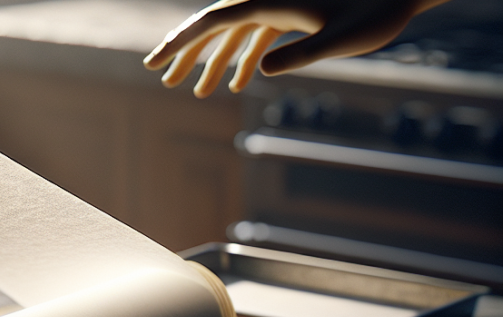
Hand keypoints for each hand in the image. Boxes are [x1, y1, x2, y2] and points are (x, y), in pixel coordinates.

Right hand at [143, 0, 450, 97]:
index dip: (180, 43)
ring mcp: (280, 7)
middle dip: (186, 51)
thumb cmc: (375, 14)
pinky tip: (239, 85)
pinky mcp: (295, 14)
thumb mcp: (338, 40)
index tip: (154, 64)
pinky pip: (257, 36)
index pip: (211, 22)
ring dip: (214, 61)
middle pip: (214, 24)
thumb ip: (300, 54)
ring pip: (234, 33)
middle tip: (161, 76)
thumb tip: (259, 71)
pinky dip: (243, 58)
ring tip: (197, 93)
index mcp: (269, 1)